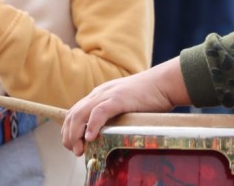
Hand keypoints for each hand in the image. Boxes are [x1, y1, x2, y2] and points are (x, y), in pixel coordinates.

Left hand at [61, 57, 189, 155]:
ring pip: (81, 114)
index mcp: (99, 95)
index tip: (73, 145)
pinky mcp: (119, 99)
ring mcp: (108, 95)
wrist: (164, 83)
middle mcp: (99, 94)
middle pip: (73, 114)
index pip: (75, 112)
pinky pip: (99, 112)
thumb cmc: (149, 97)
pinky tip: (91, 138)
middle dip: (69, 134)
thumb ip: (114, 115)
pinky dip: (92, 125)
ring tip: (78, 148)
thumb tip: (107, 135)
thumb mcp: (124, 105)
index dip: (69, 129)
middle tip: (74, 150)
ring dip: (75, 133)